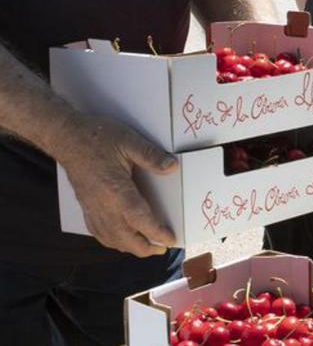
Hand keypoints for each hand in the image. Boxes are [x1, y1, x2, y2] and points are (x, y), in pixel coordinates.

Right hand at [56, 114, 179, 257]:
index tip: (170, 240)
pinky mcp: (85, 204)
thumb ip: (151, 155)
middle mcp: (102, 204)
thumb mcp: (129, 141)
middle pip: (124, 236)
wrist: (66, 137)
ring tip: (144, 248)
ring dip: (128, 246)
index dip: (155, 232)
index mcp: (116, 189)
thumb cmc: (97, 137)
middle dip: (144, 247)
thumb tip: (172, 167)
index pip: (139, 219)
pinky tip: (118, 240)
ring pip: (109, 237)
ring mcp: (91, 206)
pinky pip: (97, 230)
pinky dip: (110, 240)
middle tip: (161, 249)